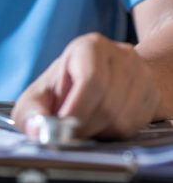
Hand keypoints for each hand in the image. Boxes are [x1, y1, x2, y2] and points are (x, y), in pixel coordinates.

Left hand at [12, 33, 159, 139]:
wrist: (100, 81)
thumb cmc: (62, 88)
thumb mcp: (38, 94)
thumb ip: (31, 112)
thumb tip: (36, 131)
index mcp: (89, 47)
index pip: (91, 80)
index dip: (77, 110)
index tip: (62, 130)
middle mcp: (120, 55)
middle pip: (107, 104)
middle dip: (83, 126)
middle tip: (68, 135)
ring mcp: (142, 75)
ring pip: (122, 119)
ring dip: (97, 132)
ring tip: (82, 126)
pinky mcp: (152, 95)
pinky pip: (134, 126)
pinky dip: (112, 134)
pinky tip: (99, 125)